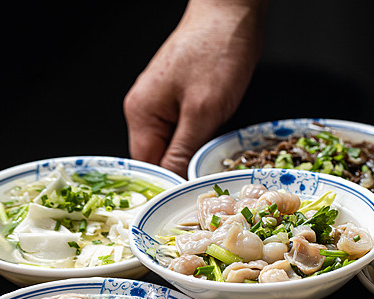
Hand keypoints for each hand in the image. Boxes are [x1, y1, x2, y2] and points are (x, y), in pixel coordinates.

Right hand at [123, 0, 268, 176]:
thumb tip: (174, 182)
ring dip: (192, 160)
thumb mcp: (202, 110)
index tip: (189, 203)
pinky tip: (213, 151)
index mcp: (141, 114)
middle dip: (182, 174)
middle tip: (206, 193)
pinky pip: (187, 132)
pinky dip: (200, 143)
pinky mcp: (183, 99)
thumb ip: (184, 150)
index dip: (168, 186)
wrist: (231, 13)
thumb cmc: (216, 52)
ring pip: (175, 147)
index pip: (147, 166)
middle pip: (160, 158)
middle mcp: (146, 110)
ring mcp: (164, 103)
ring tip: (212, 175)